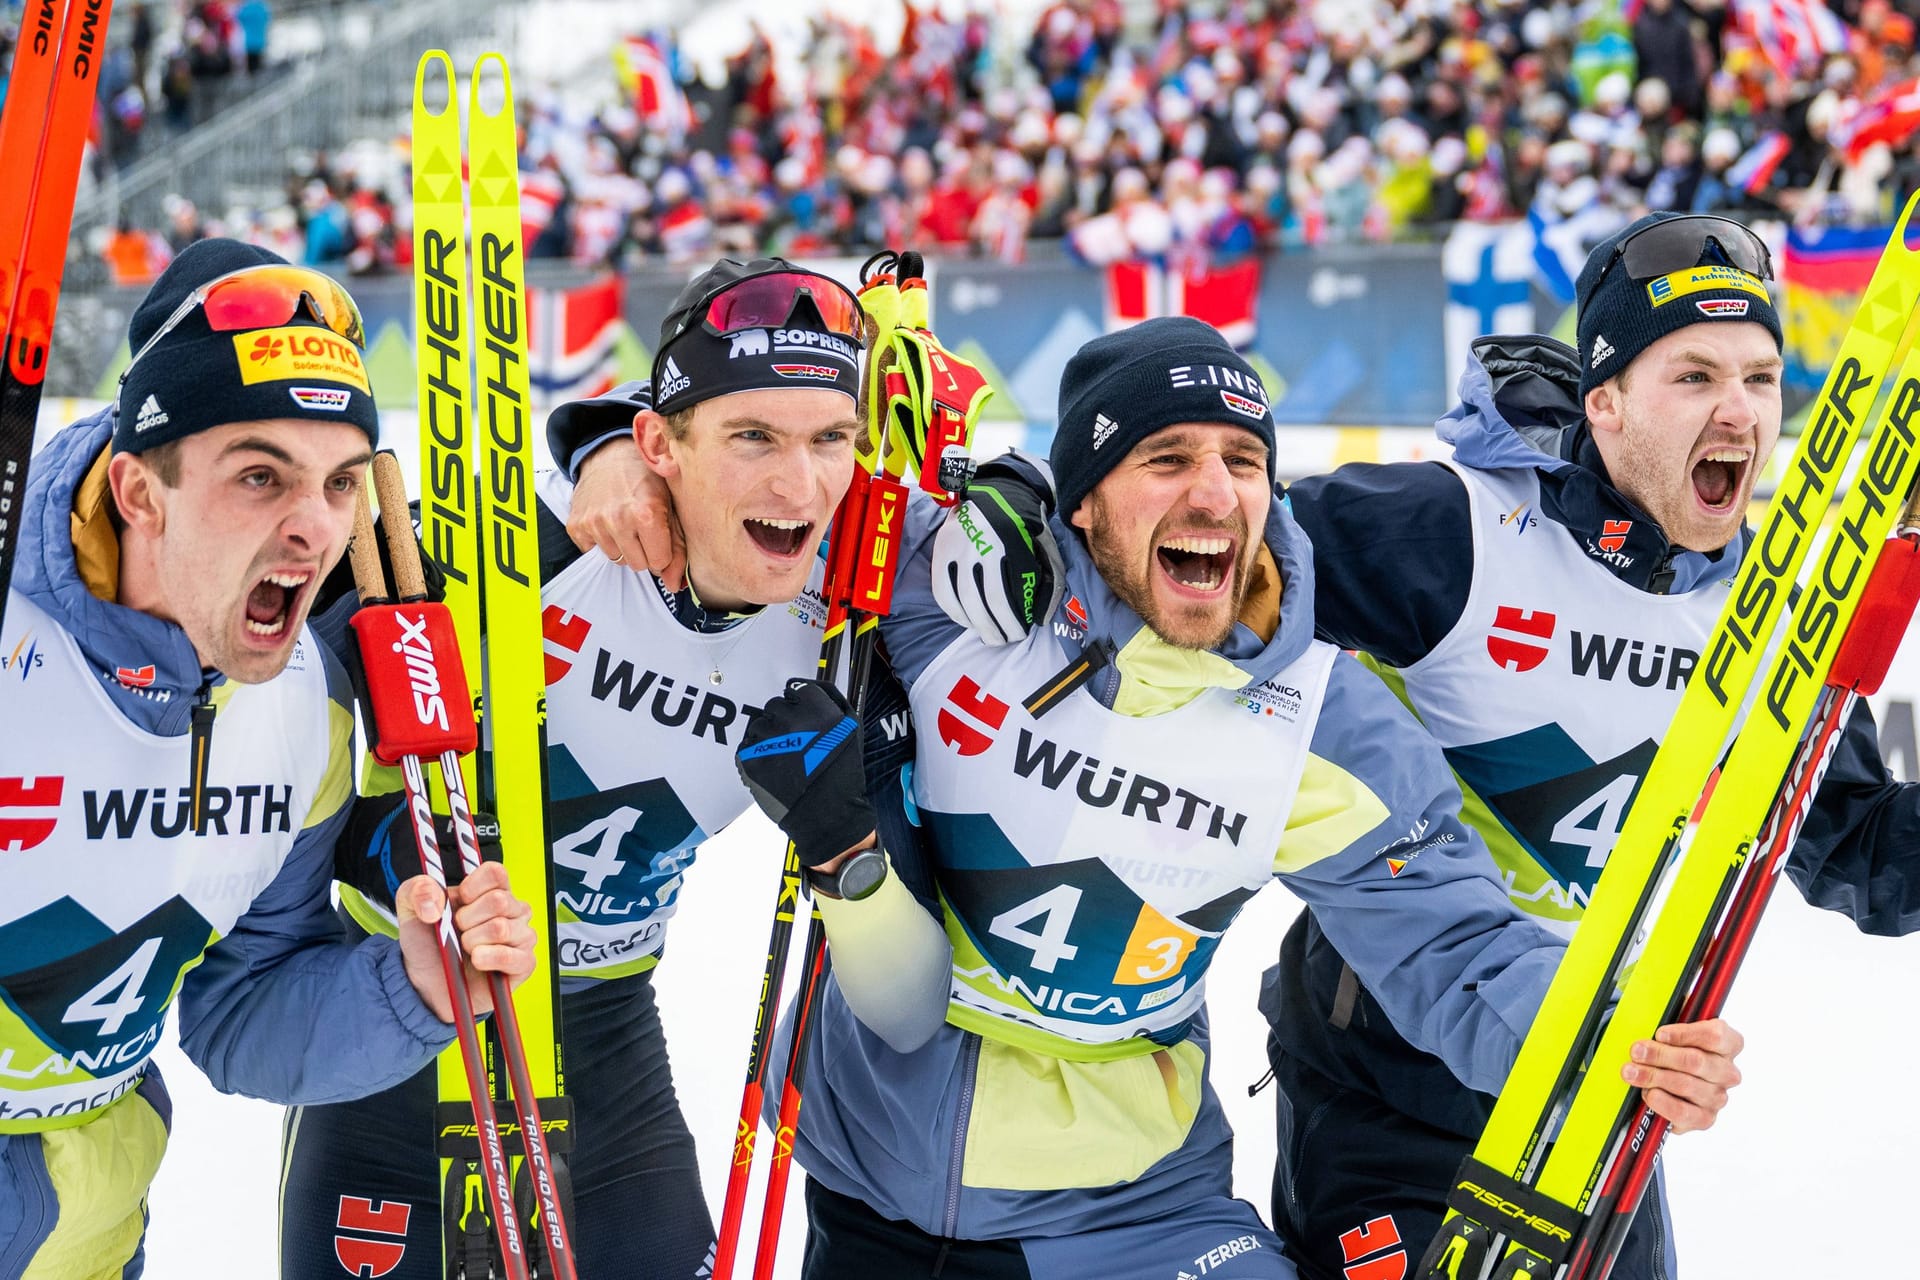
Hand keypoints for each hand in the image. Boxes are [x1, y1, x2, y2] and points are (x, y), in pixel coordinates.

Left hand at [395, 860, 535, 1022]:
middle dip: (467, 919)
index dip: (473, 886)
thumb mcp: (411, 909)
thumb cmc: (429, 944)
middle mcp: (511, 909)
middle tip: (458, 930)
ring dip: (473, 942)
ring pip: (501, 928)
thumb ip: (417, 890)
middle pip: (498, 900)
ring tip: (466, 949)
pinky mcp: (524, 963)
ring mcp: (521, 935)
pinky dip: (487, 959)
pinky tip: (477, 961)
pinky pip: (510, 956)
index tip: (458, 901)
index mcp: (490, 890)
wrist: (428, 984)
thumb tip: (433, 901)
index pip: (496, 872)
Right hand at [569, 439, 685, 589]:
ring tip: (625, 521)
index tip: (660, 534)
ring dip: (623, 546)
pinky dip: (602, 541)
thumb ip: (678, 548)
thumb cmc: (647, 478)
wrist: (610, 454)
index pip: (659, 563)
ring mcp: (594, 523)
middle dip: (644, 551)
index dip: (662, 551)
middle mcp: (618, 520)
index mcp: (647, 514)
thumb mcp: (671, 506)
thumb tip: (676, 586)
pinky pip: (594, 552)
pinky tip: (608, 521)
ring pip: (616, 560)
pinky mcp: (576, 526)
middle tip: (643, 527)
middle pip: (638, 565)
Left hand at [735, 679, 874, 867]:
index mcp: (817, 709)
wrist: (828, 813)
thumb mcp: (852, 728)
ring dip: (767, 737)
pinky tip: (773, 767)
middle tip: (794, 742)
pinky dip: (755, 754)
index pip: (795, 688)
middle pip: (774, 705)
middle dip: (782, 720)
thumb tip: (804, 686)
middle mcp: (791, 720)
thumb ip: (831, 699)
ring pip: (758, 724)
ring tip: (784, 758)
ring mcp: (768, 740)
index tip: (801, 717)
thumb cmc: (842, 773)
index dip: (798, 703)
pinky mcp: (751, 760)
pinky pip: (745, 745)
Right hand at [930, 459, 1062, 643]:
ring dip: (977, 624)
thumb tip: (1042, 617)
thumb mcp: (1044, 545)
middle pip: (987, 599)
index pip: (1010, 593)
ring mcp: (959, 547)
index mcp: (1012, 542)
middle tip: (1005, 640)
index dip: (1014, 620)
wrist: (996, 491)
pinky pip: (942, 590)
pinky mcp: (942, 549)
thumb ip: (1048, 577)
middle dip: (997, 627)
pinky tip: (967, 621)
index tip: (1021, 633)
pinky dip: (954, 611)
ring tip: (989, 636)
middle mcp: (982, 545)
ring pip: (964, 597)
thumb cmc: (1025, 525)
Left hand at [1624, 1017, 1744, 1133]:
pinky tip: (1649, 1093)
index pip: (1716, 1035)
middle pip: (1696, 1061)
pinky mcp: (1705, 1118)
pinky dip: (1662, 1102)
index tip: (1660, 1033)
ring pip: (1686, 1085)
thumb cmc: (1674, 1048)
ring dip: (1653, 1077)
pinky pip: (1683, 1112)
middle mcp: (1727, 1072)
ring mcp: (1718, 1097)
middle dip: (1660, 1055)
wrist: (1668, 1081)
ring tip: (1631, 1071)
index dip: (1685, 1034)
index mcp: (1728, 1043)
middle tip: (1636, 1052)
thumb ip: (1671, 1014)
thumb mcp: (1675, 1025)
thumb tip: (1652, 1004)